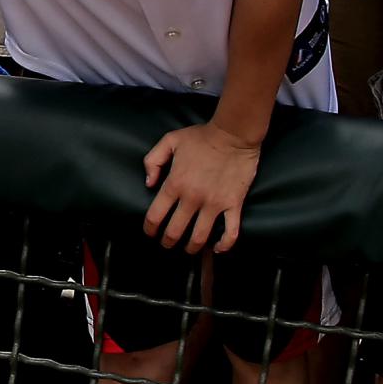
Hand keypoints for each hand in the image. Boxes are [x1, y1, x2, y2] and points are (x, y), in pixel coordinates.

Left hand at [143, 122, 262, 252]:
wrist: (234, 134)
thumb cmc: (201, 136)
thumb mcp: (169, 141)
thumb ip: (152, 162)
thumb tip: (148, 184)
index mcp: (174, 184)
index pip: (155, 215)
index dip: (150, 229)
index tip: (150, 233)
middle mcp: (192, 197)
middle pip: (175, 230)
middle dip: (168, 241)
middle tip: (167, 243)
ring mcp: (214, 203)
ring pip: (200, 236)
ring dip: (192, 247)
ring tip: (188, 249)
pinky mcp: (234, 204)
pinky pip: (231, 231)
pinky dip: (224, 244)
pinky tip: (217, 249)